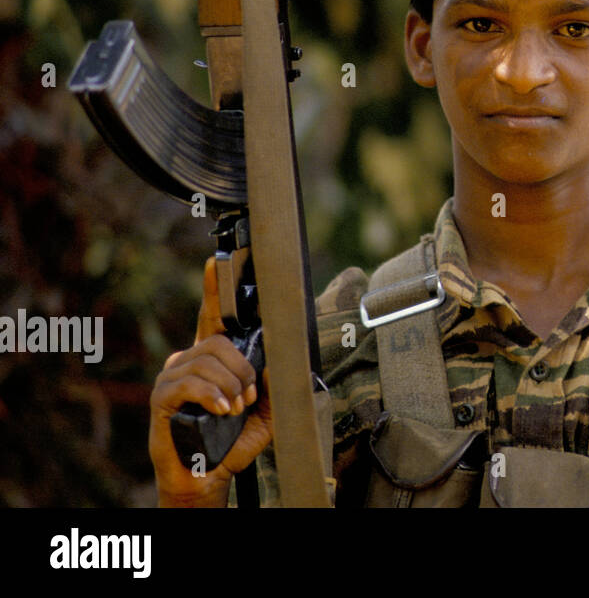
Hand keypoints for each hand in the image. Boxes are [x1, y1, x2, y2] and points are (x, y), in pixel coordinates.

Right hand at [148, 257, 273, 506]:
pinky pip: (189, 382)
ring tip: (234, 410)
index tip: (215, 263)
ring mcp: (172, 377)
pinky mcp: (162, 398)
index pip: (213, 317)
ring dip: (230, 386)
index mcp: (213, 358)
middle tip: (248, 397)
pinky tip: (220, 411)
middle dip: (242, 369)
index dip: (214, 290)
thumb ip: (273, 380)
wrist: (209, 475)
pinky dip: (212, 395)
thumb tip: (276, 354)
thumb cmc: (234, 439)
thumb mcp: (266, 408)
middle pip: (219, 341)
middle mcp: (189, 360)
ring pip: (207, 360)